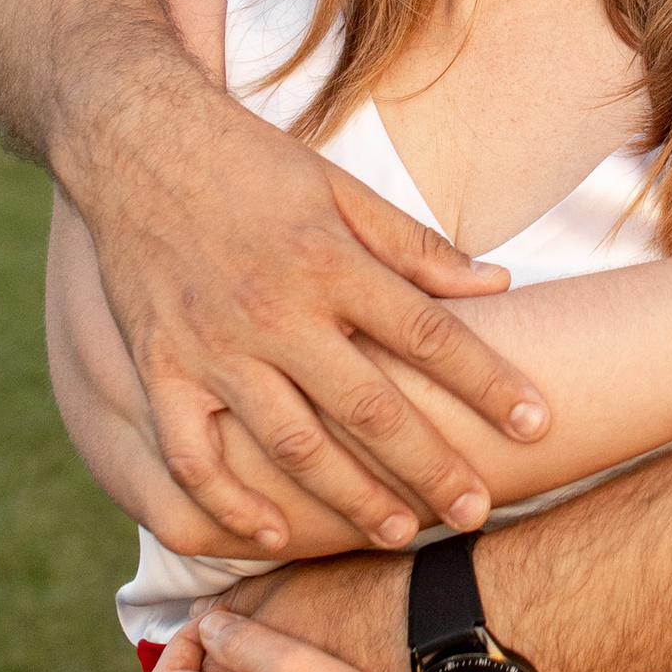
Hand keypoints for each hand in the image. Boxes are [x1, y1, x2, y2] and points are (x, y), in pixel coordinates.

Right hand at [74, 69, 552, 555]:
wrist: (134, 137)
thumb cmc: (249, 162)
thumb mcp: (340, 188)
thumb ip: (415, 245)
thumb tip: (496, 284)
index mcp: (332, 261)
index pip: (430, 335)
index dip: (489, 383)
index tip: (537, 424)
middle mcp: (278, 310)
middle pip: (372, 407)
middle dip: (431, 467)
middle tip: (477, 511)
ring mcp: (215, 346)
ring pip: (294, 444)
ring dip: (351, 498)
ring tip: (399, 534)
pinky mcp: (160, 367)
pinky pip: (195, 456)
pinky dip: (231, 503)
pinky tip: (272, 534)